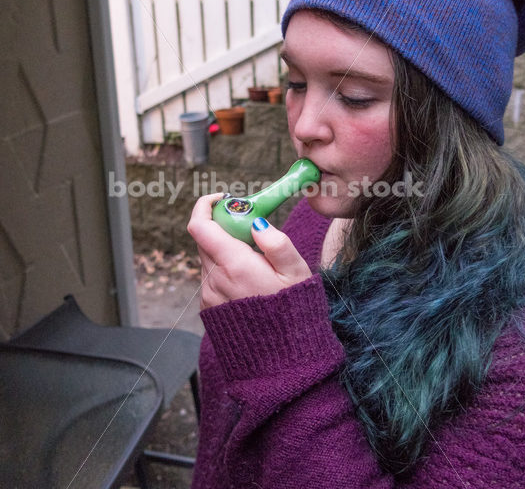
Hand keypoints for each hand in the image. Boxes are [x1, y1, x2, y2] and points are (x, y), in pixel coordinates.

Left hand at [187, 193, 311, 309]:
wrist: (282, 356)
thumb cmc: (293, 310)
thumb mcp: (295, 272)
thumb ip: (276, 243)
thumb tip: (256, 224)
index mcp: (234, 265)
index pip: (200, 226)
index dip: (205, 205)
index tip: (224, 199)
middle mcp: (214, 279)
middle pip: (204, 239)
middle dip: (223, 227)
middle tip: (249, 230)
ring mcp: (208, 295)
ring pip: (207, 258)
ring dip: (223, 251)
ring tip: (254, 262)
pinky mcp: (208, 307)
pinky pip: (209, 277)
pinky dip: (223, 270)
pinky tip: (247, 281)